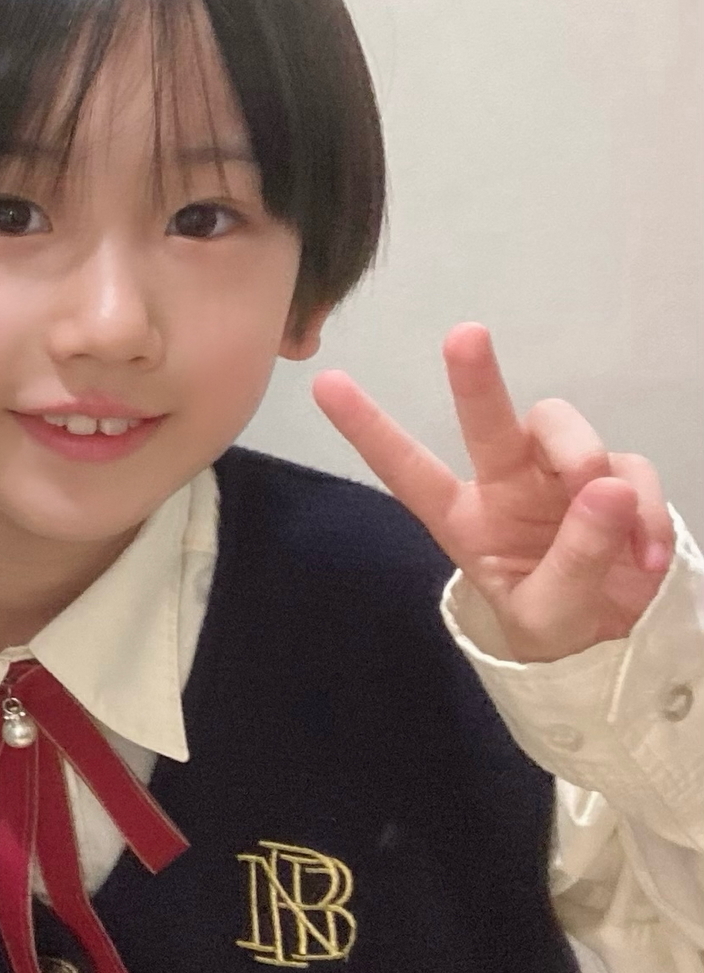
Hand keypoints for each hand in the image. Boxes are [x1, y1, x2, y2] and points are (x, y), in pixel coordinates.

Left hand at [313, 323, 673, 662]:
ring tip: (608, 511)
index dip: (369, 428)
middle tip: (464, 337)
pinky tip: (645, 554)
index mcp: (463, 518)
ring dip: (583, 456)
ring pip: (560, 426)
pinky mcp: (616, 474)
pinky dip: (645, 507)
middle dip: (474, 379)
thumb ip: (574, 562)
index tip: (326, 382)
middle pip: (488, 423)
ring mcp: (559, 473)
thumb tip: (606, 489)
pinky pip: (630, 468)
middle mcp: (505, 483)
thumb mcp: (550, 615)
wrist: (615, 635)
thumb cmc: (554, 619)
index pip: (409, 470)